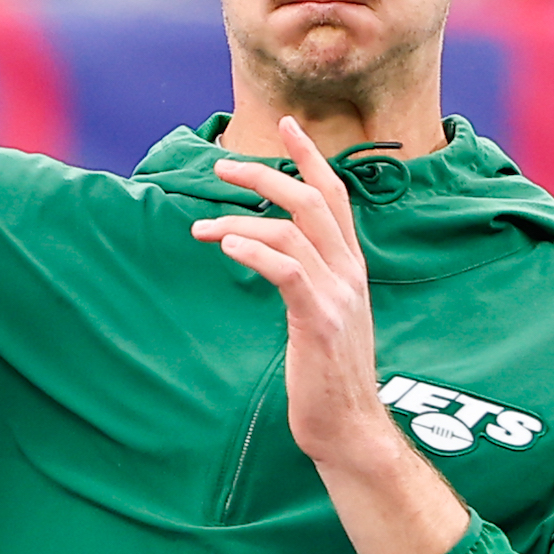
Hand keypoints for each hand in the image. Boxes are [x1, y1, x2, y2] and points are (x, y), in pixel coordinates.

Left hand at [191, 117, 469, 553]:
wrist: (351, 428)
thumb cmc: (329, 378)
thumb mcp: (325, 317)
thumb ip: (309, 281)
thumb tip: (276, 255)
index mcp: (352, 268)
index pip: (336, 196)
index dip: (311, 156)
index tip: (287, 124)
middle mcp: (350, 273)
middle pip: (312, 200)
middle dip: (266, 175)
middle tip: (221, 169)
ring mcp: (338, 296)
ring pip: (294, 230)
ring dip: (242, 218)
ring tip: (202, 228)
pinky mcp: (320, 321)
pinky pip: (288, 271)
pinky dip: (256, 250)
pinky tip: (227, 244)